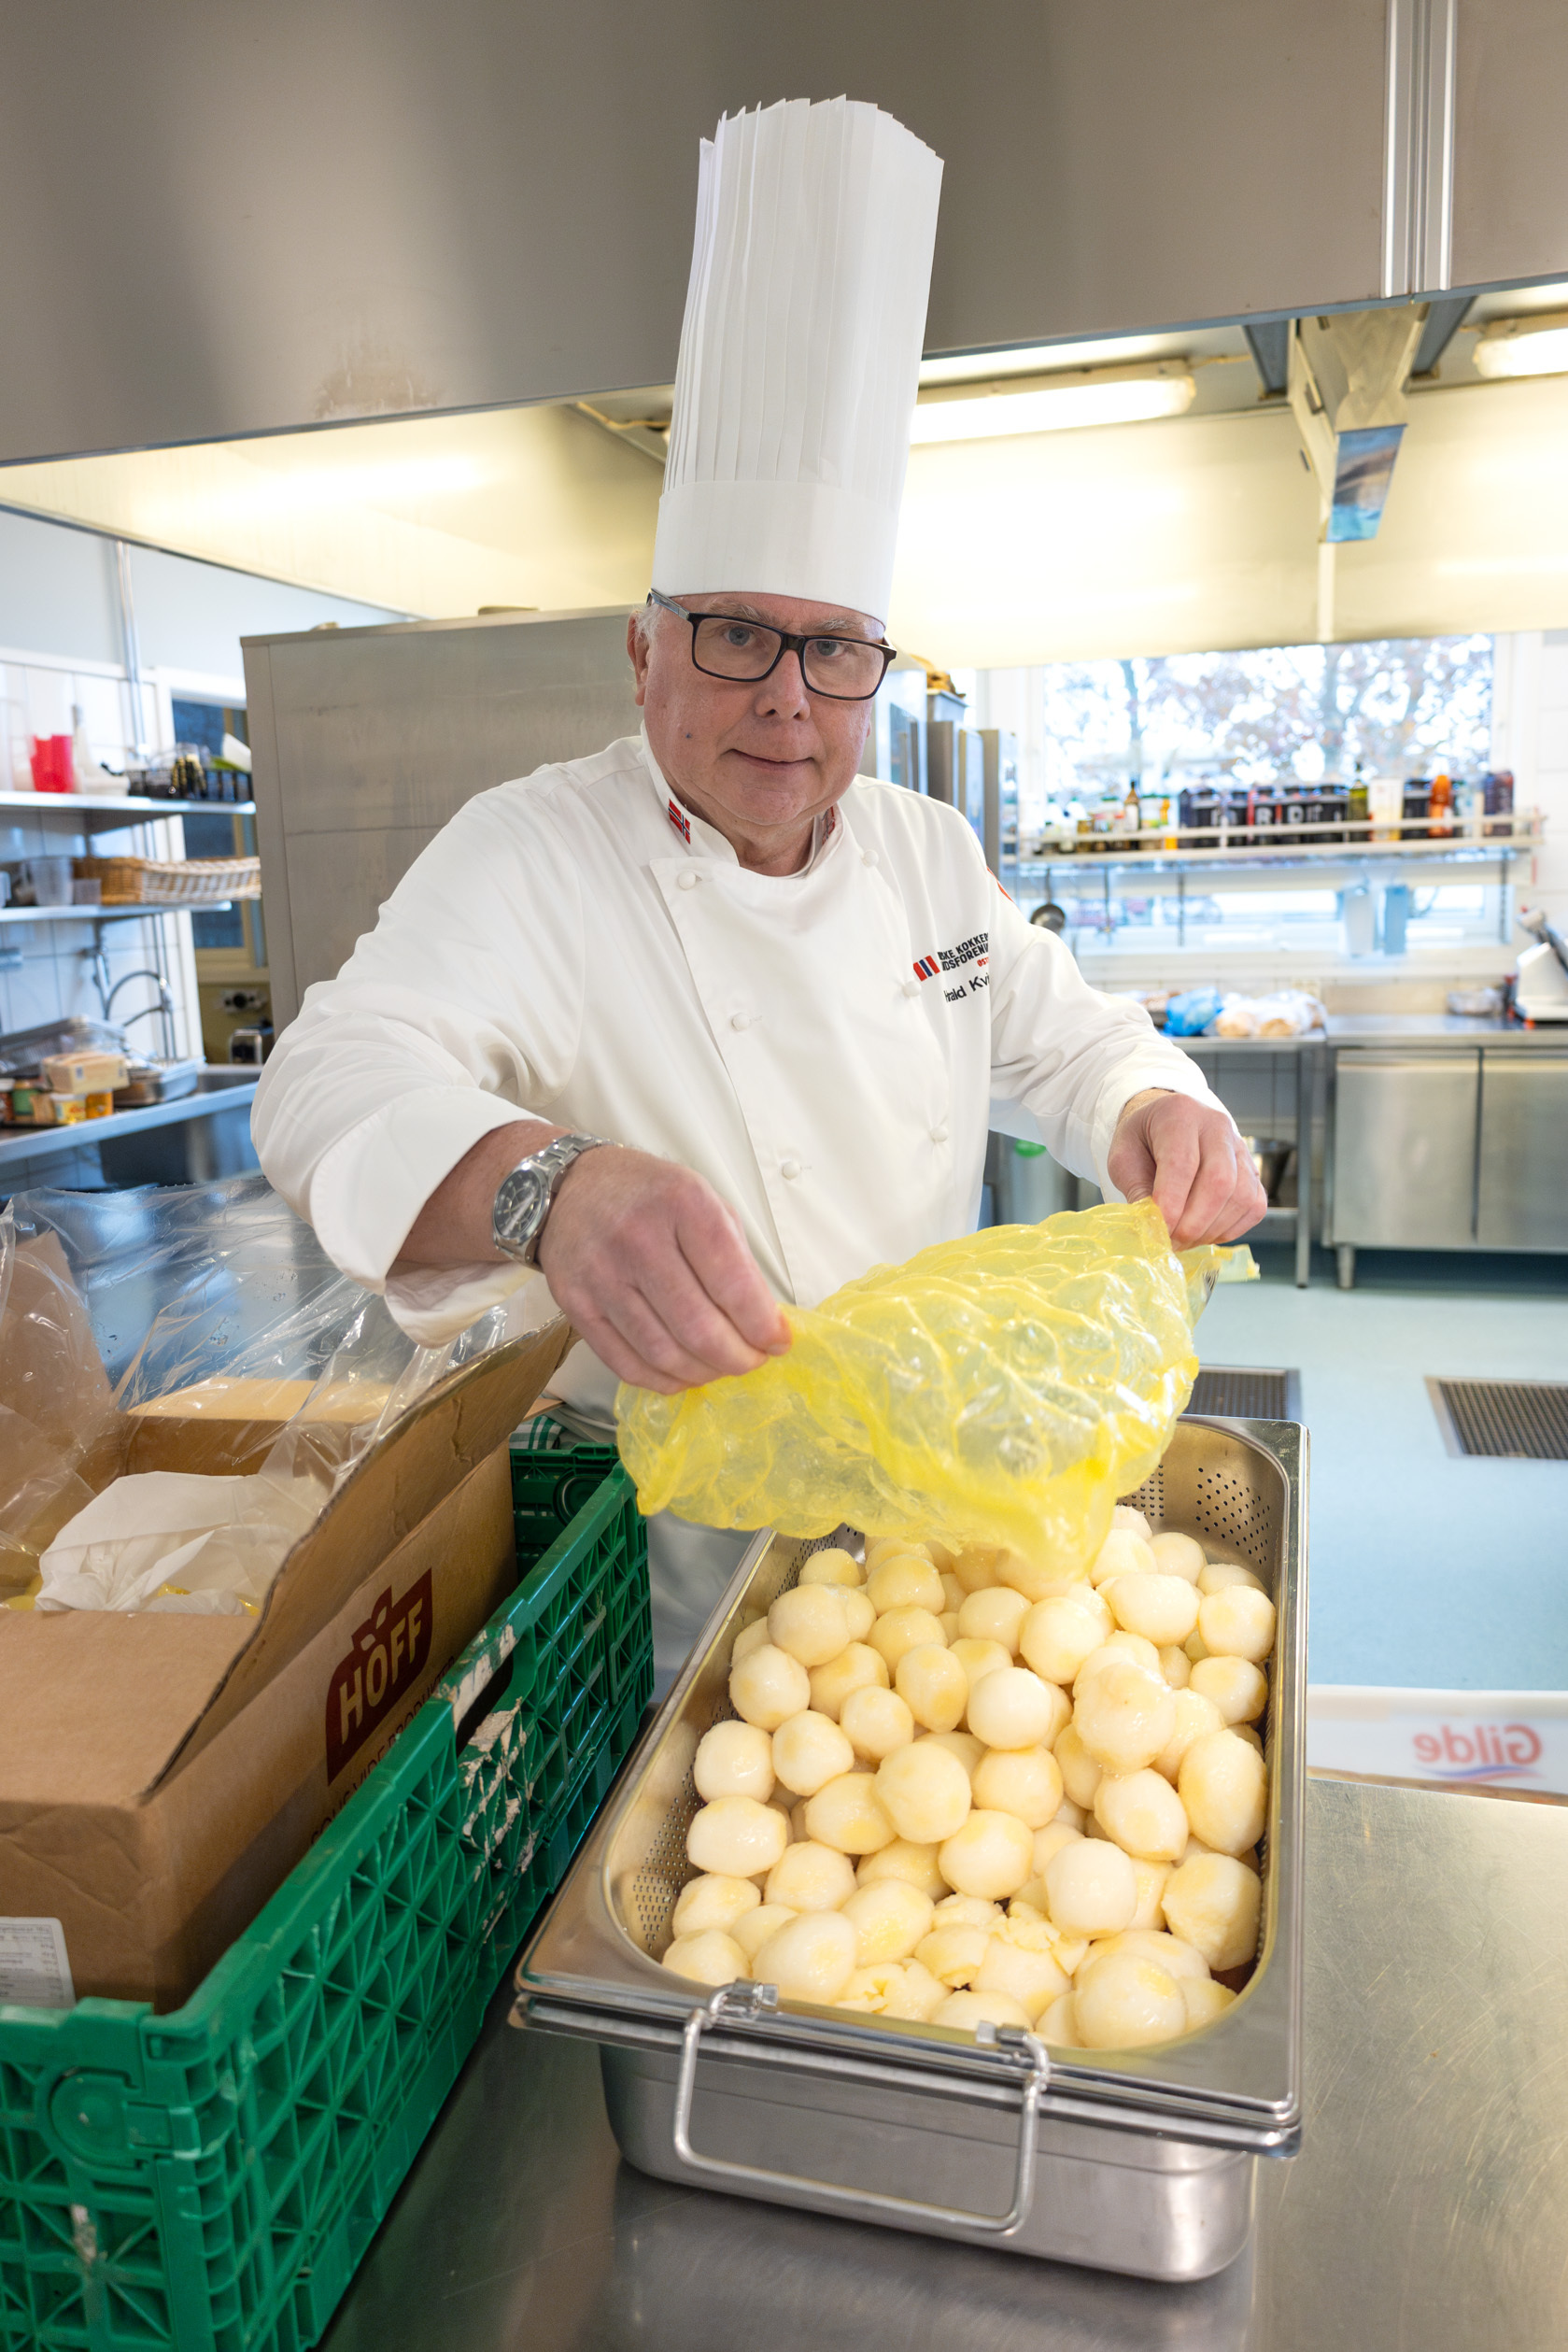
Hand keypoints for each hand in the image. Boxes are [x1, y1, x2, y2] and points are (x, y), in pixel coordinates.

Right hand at [538, 1146, 790, 1393]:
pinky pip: (625, 1363)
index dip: (763, 1325)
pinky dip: (663, 1380)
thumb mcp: (705, 1201)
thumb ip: (735, 1259)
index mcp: (682, 1204)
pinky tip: (683, 1374)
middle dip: (738, 1358)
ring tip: (721, 1367)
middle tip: (753, 1360)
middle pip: (698, 1328)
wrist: (572, 1186)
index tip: (779, 1340)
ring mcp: (601, 1275)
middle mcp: (638, 1239)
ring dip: (703, 1373)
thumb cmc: (649, 1195)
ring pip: (663, 1354)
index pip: (734, 1284)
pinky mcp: (575, 1304)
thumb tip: (763, 1322)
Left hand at [1107, 1090, 1266, 1247]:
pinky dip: (1232, 1228)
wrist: (1168, 1117)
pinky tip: (1206, 1232)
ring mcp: (1240, 1148)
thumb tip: (1151, 1227)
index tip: (1158, 1232)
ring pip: (1242, 1196)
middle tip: (1171, 1242)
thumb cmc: (1143, 1137)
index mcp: (1180, 1115)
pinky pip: (1254, 1206)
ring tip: (1185, 1239)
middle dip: (1194, 1223)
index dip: (1172, 1204)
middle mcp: (1217, 1126)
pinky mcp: (1253, 1169)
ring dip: (1212, 1229)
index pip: (1183, 1163)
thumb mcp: (1124, 1156)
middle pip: (1220, 1182)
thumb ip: (1135, 1189)